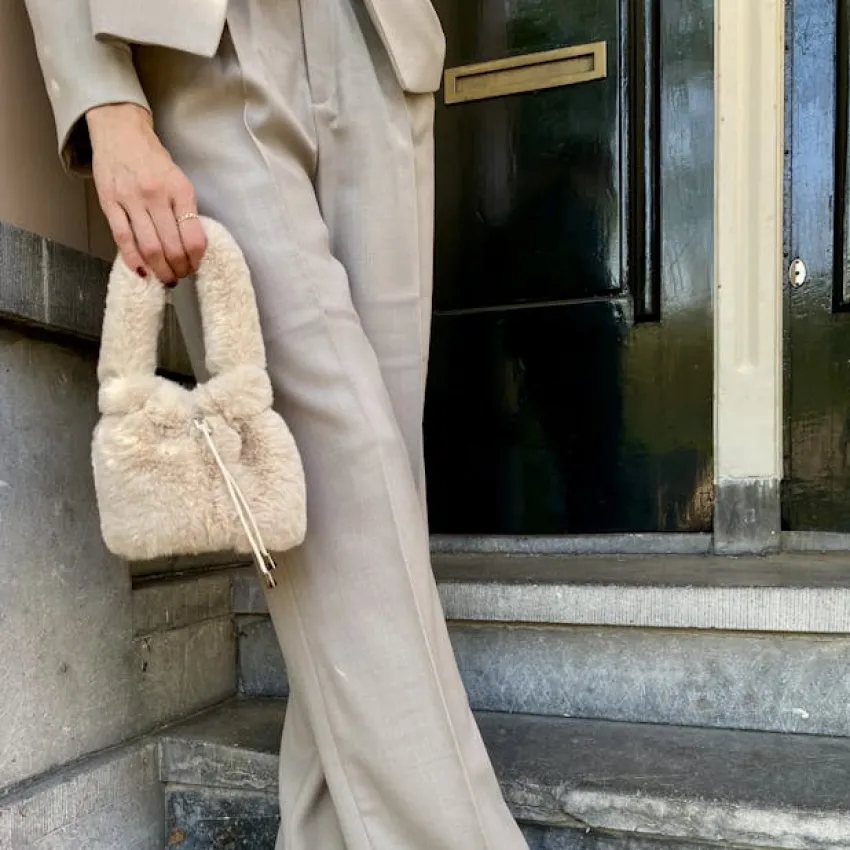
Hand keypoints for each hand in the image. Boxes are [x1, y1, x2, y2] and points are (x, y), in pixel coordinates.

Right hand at [86, 103, 205, 283]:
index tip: (195, 267)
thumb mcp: (179, 180)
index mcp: (180, 190)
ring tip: (165, 277)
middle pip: (172, 247)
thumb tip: (191, 245)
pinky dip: (133, 260)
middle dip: (179, 269)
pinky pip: (123, 238)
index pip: (194, 237)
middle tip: (180, 276)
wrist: (120, 130)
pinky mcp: (109, 202)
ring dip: (159, 270)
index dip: (196, 260)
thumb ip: (185, 210)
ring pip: (149, 247)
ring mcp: (131, 199)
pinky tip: (142, 271)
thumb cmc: (153, 158)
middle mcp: (157, 195)